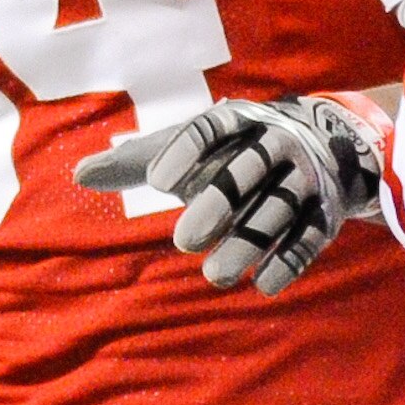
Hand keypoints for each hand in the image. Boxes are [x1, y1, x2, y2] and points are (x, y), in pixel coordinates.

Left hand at [73, 97, 384, 294]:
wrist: (325, 151)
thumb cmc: (234, 152)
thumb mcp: (194, 149)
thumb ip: (140, 161)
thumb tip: (78, 174)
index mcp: (239, 120)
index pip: (210, 127)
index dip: (185, 151)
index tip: (154, 181)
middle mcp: (277, 143)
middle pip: (248, 169)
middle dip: (219, 202)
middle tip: (182, 240)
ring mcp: (306, 177)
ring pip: (279, 207)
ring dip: (248, 241)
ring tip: (213, 275)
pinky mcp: (326, 212)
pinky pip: (310, 235)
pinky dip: (288, 259)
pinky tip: (261, 284)